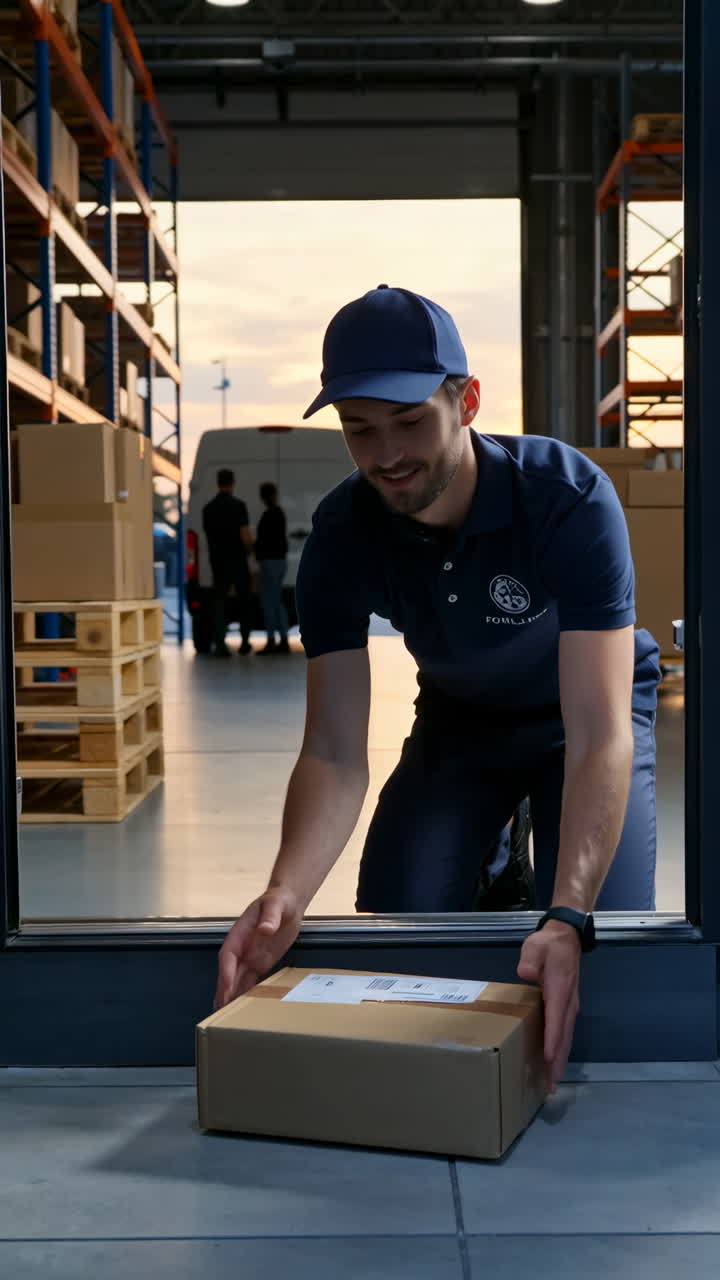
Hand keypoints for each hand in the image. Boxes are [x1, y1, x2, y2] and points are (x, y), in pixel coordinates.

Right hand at [215, 886, 302, 1008]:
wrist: (289, 904)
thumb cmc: (279, 900)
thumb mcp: (275, 904)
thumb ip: (270, 916)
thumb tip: (265, 929)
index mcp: (240, 933)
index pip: (229, 954)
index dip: (226, 970)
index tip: (225, 985)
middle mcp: (242, 948)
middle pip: (229, 971)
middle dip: (224, 989)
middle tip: (219, 1008)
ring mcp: (250, 956)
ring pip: (238, 978)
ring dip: (232, 995)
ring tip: (224, 1015)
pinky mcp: (261, 963)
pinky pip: (251, 980)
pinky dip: (246, 993)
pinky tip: (243, 1008)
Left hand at [517, 920, 580, 1094]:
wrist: (567, 937)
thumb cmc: (549, 944)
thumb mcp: (536, 945)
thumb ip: (530, 959)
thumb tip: (525, 973)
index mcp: (559, 990)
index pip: (556, 1019)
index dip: (553, 1040)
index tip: (549, 1060)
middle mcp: (568, 1003)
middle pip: (564, 1036)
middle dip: (558, 1062)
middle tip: (550, 1086)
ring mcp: (569, 1006)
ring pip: (566, 1038)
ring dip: (560, 1060)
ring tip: (552, 1082)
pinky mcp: (567, 1007)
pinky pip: (564, 1032)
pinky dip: (561, 1049)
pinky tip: (554, 1061)